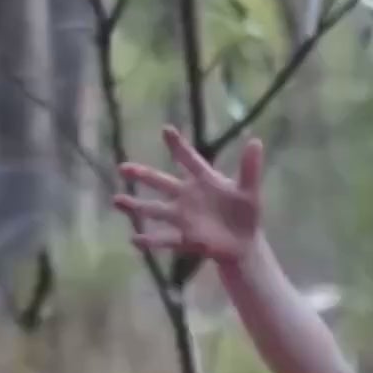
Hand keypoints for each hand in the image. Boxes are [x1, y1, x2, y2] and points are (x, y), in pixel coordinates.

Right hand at [115, 128, 265, 270]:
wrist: (244, 243)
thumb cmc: (245, 214)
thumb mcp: (249, 191)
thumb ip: (250, 168)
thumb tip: (256, 141)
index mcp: (203, 181)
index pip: (189, 160)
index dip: (179, 146)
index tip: (166, 130)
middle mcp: (187, 196)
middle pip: (161, 182)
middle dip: (142, 175)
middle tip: (122, 167)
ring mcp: (183, 217)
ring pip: (155, 210)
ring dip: (136, 206)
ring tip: (116, 200)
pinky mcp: (185, 238)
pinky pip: (164, 238)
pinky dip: (150, 239)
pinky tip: (134, 239)